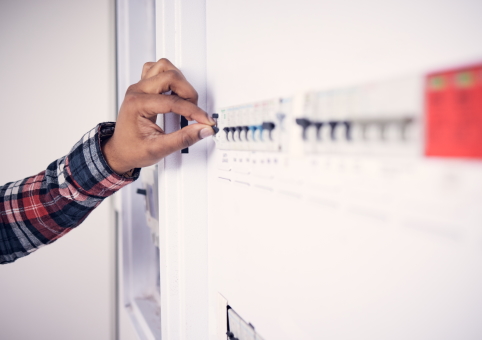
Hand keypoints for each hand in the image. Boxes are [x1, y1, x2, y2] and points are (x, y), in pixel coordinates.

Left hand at [102, 58, 214, 173]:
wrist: (119, 152)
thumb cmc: (132, 150)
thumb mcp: (159, 149)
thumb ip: (183, 139)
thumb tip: (202, 130)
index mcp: (137, 104)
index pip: (172, 101)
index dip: (193, 111)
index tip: (204, 121)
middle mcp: (137, 91)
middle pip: (170, 76)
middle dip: (188, 93)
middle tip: (194, 112)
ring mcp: (139, 87)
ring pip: (164, 67)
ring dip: (180, 81)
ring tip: (185, 100)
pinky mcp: (143, 88)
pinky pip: (157, 69)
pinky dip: (170, 77)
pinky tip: (174, 91)